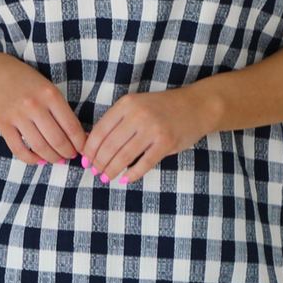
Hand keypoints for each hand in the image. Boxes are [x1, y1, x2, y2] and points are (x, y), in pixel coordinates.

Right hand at [0, 53, 86, 164]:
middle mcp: (34, 105)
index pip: (71, 127)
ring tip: (57, 158)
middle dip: (68, 153)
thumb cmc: (26, 83)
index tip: (82, 148)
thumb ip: (61, 110)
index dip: (80, 143)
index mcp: (50, 94)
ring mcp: (17, 116)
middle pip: (57, 140)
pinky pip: (19, 150)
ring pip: (40, 147)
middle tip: (70, 155)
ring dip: (52, 158)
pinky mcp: (3, 125)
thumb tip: (79, 135)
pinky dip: (32, 159)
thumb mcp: (48, 88)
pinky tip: (39, 159)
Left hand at [82, 85, 213, 184]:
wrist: (196, 106)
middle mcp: (138, 115)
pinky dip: (132, 174)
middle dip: (99, 162)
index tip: (85, 160)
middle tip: (95, 172)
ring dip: (111, 170)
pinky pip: (144, 163)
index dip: (90, 149)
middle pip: (109, 145)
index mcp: (127, 104)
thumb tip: (92, 144)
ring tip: (106, 178)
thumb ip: (118, 121)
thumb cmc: (163, 109)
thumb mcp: (137, 106)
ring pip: (124, 156)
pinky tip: (125, 178)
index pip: (100, 130)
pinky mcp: (166, 143)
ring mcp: (153, 129)